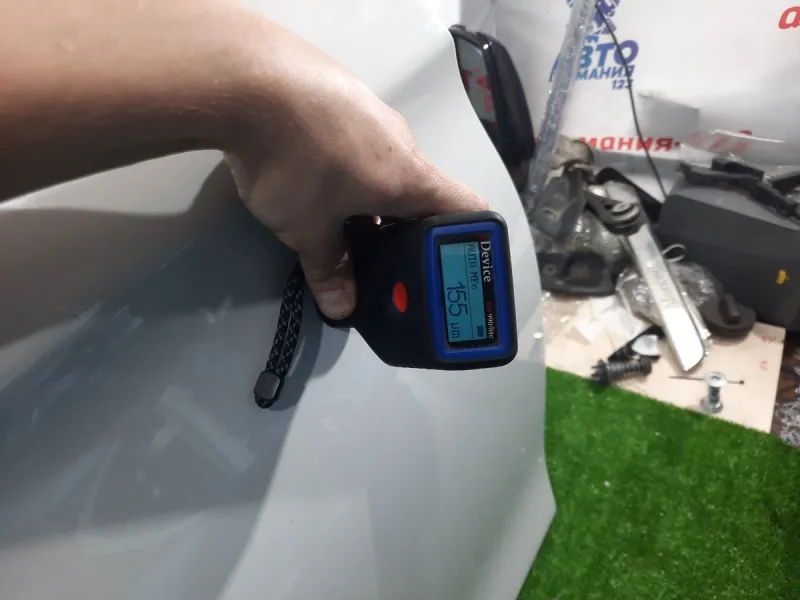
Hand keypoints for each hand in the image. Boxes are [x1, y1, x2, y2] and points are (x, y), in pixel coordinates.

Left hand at [224, 23, 486, 319]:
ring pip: (383, 165)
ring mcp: (369, 112)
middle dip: (400, 228)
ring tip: (333, 220)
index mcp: (410, 176)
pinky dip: (342, 165)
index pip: (468, 208)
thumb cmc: (295, 162)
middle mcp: (400, 141)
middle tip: (374, 257)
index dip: (466, 242)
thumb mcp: (308, 228)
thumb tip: (341, 309)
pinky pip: (354, 139)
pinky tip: (306, 174)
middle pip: (418, 191)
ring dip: (367, 196)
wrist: (247, 79)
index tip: (439, 268)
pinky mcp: (336, 95)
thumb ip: (329, 269)